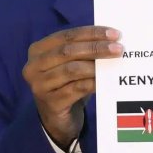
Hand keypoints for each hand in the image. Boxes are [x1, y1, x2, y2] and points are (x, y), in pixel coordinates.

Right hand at [22, 26, 122, 148]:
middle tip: (118, 48)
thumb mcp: (70, 63)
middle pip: (68, 51)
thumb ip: (83, 50)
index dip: (91, 33)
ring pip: (71, 70)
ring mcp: (40, 86)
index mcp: (38, 50)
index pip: (66, 36)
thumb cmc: (66, 84)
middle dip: (96, 47)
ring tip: (114, 63)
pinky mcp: (51, 103)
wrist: (57, 118)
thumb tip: (110, 40)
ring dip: (95, 65)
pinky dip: (92, 82)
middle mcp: (33, 66)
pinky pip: (76, 89)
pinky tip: (105, 80)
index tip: (114, 34)